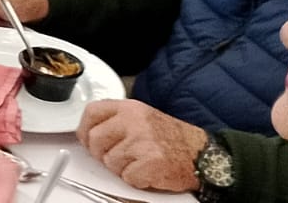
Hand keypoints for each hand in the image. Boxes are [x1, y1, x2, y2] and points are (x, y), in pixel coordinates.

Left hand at [77, 101, 205, 191]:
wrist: (202, 155)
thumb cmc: (172, 138)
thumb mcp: (142, 118)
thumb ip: (116, 121)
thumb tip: (88, 133)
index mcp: (130, 108)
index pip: (91, 112)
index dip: (85, 130)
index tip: (88, 140)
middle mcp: (134, 121)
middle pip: (94, 140)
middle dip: (101, 153)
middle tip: (118, 157)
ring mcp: (142, 141)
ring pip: (109, 161)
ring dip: (122, 168)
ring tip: (140, 162)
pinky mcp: (150, 162)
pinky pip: (127, 177)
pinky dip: (137, 180)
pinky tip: (149, 171)